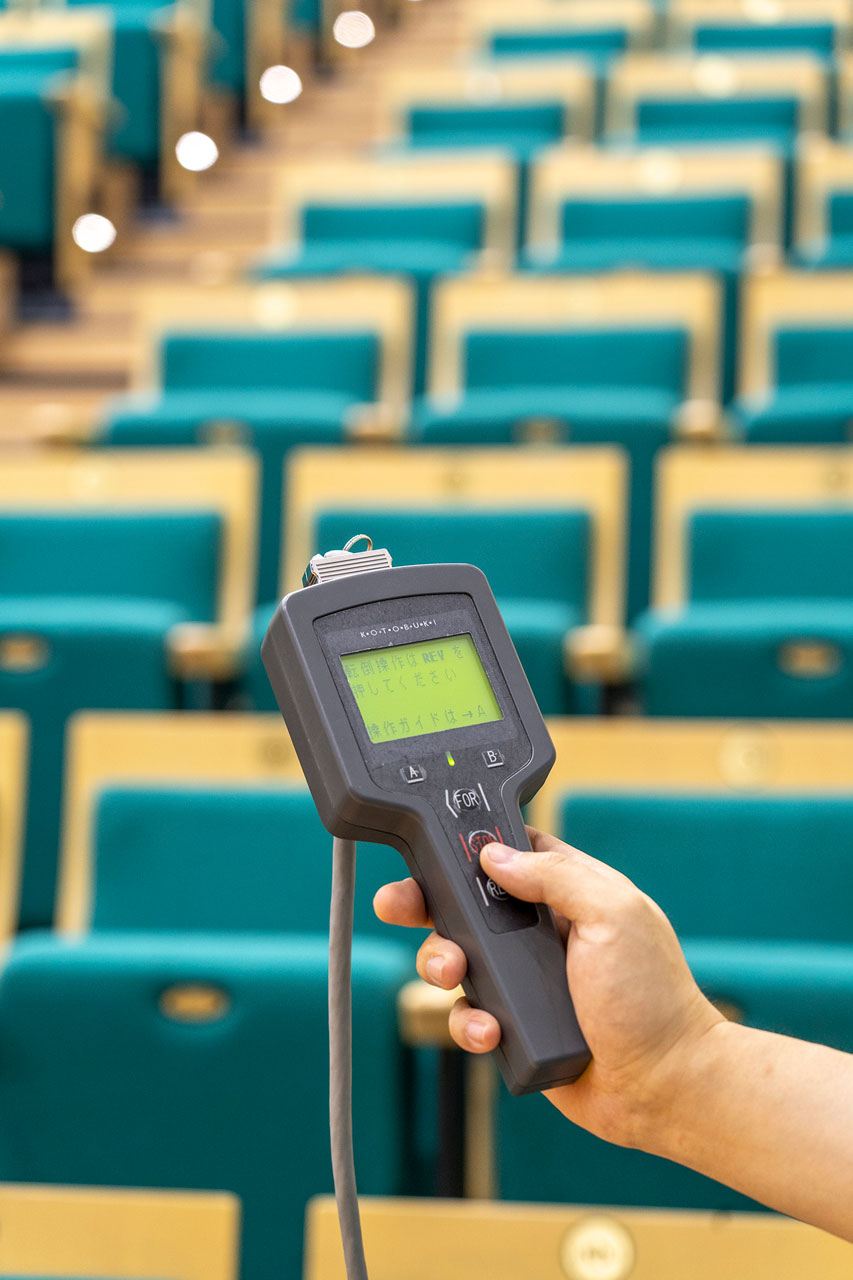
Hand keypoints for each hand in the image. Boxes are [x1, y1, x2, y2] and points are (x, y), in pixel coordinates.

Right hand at [374, 827, 723, 1147]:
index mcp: (570, 892)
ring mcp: (526, 982)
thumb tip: (493, 856)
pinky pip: (469, 1018)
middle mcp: (542, 933)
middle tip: (399, 906)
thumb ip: (555, 877)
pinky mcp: (515, 1028)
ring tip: (453, 976)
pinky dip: (469, 1024)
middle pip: (465, 906)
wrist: (664, 1087)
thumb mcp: (613, 914)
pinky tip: (490, 1032)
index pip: (509, 853)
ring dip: (442, 964)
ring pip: (457, 960)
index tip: (431, 848)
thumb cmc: (652, 997)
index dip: (467, 849)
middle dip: (427, 904)